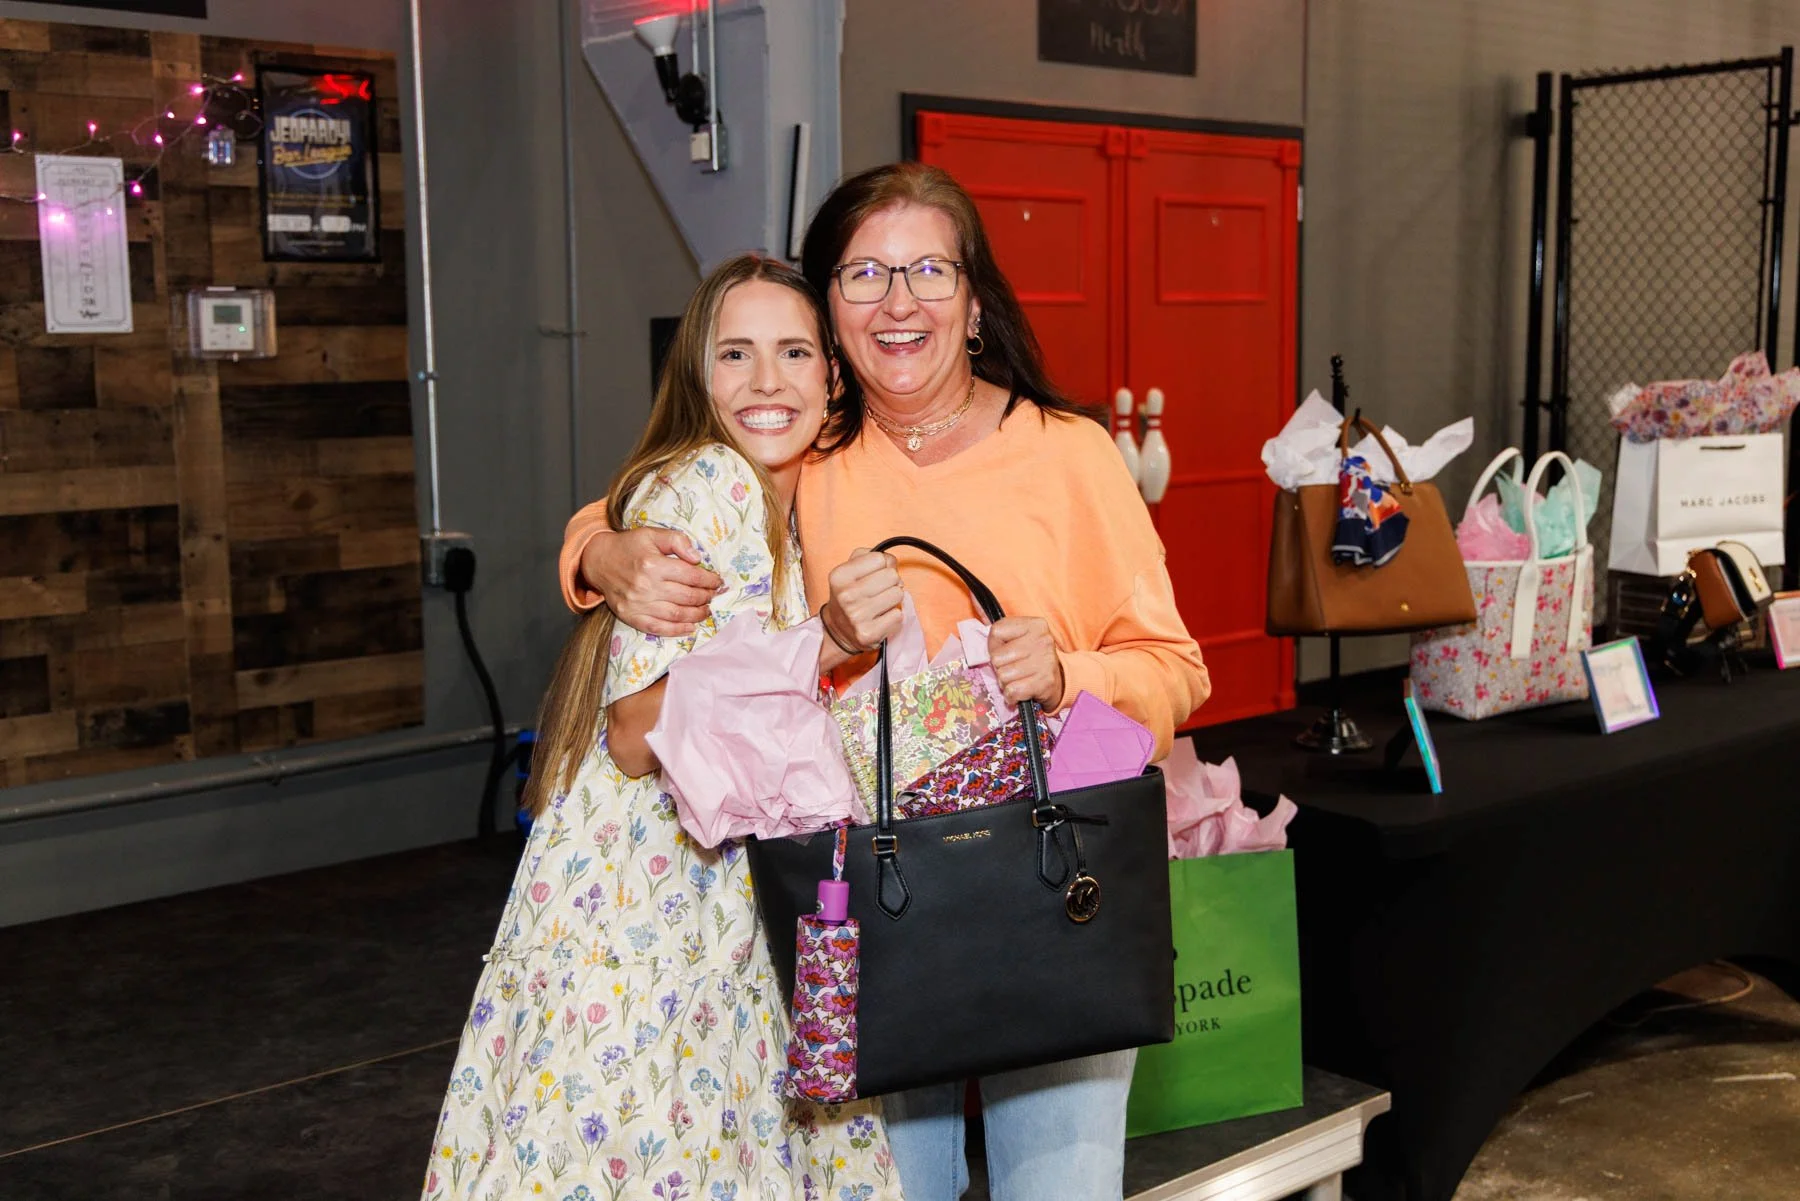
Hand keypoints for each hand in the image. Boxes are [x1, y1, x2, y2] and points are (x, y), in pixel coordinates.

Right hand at [585, 527, 722, 637]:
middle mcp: (646, 586)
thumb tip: (698, 558)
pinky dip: (677, 630)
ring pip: (676, 614)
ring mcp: (637, 604)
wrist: (598, 561)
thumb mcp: (652, 534)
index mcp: (653, 564)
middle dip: (706, 597)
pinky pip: (658, 628)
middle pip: (686, 596)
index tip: (717, 581)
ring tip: (706, 610)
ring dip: (697, 615)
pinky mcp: (630, 616)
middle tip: (713, 595)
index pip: (691, 576)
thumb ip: (677, 541)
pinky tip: (690, 627)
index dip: (709, 580)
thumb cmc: (629, 546)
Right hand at [821, 549, 903, 657]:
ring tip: (880, 604)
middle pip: (892, 576)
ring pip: (898, 594)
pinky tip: (880, 618)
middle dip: (890, 582)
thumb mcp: (850, 569)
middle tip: (878, 591)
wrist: (838, 630)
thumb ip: (869, 555)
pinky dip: (893, 616)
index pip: (880, 558)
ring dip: (893, 599)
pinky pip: (898, 615)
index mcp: (840, 576)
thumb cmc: (849, 595)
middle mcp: (846, 595)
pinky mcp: (869, 633)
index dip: (881, 565)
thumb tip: (891, 561)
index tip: (873, 575)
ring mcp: (857, 616)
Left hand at [988, 616, 1065, 708]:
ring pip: (1003, 675)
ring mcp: (1045, 662)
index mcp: (1035, 624)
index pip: (996, 631)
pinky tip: (1022, 689)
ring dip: (1006, 682)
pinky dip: (1012, 695)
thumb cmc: (1029, 657)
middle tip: (1014, 666)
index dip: (994, 645)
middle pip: (997, 657)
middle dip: (1000, 666)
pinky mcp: (1045, 682)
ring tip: (1019, 678)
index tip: (1006, 649)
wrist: (1057, 682)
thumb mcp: (1016, 636)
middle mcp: (1043, 640)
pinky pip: (1012, 691)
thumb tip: (972, 595)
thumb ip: (994, 623)